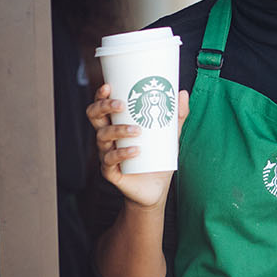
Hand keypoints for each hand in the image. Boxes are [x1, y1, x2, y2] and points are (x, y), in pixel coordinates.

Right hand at [87, 83, 189, 208]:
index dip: (100, 96)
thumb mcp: (170, 135)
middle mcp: (107, 137)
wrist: (155, 189)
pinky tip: (136, 150)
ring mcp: (107, 154)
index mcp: (116, 124)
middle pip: (94, 117)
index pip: (101, 106)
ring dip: (119, 130)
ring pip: (102, 137)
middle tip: (121, 105)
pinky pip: (110, 160)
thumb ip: (176, 115)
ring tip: (137, 130)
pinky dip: (122, 153)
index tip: (108, 86)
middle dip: (104, 107)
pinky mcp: (111, 172)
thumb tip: (182, 93)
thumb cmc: (158, 158)